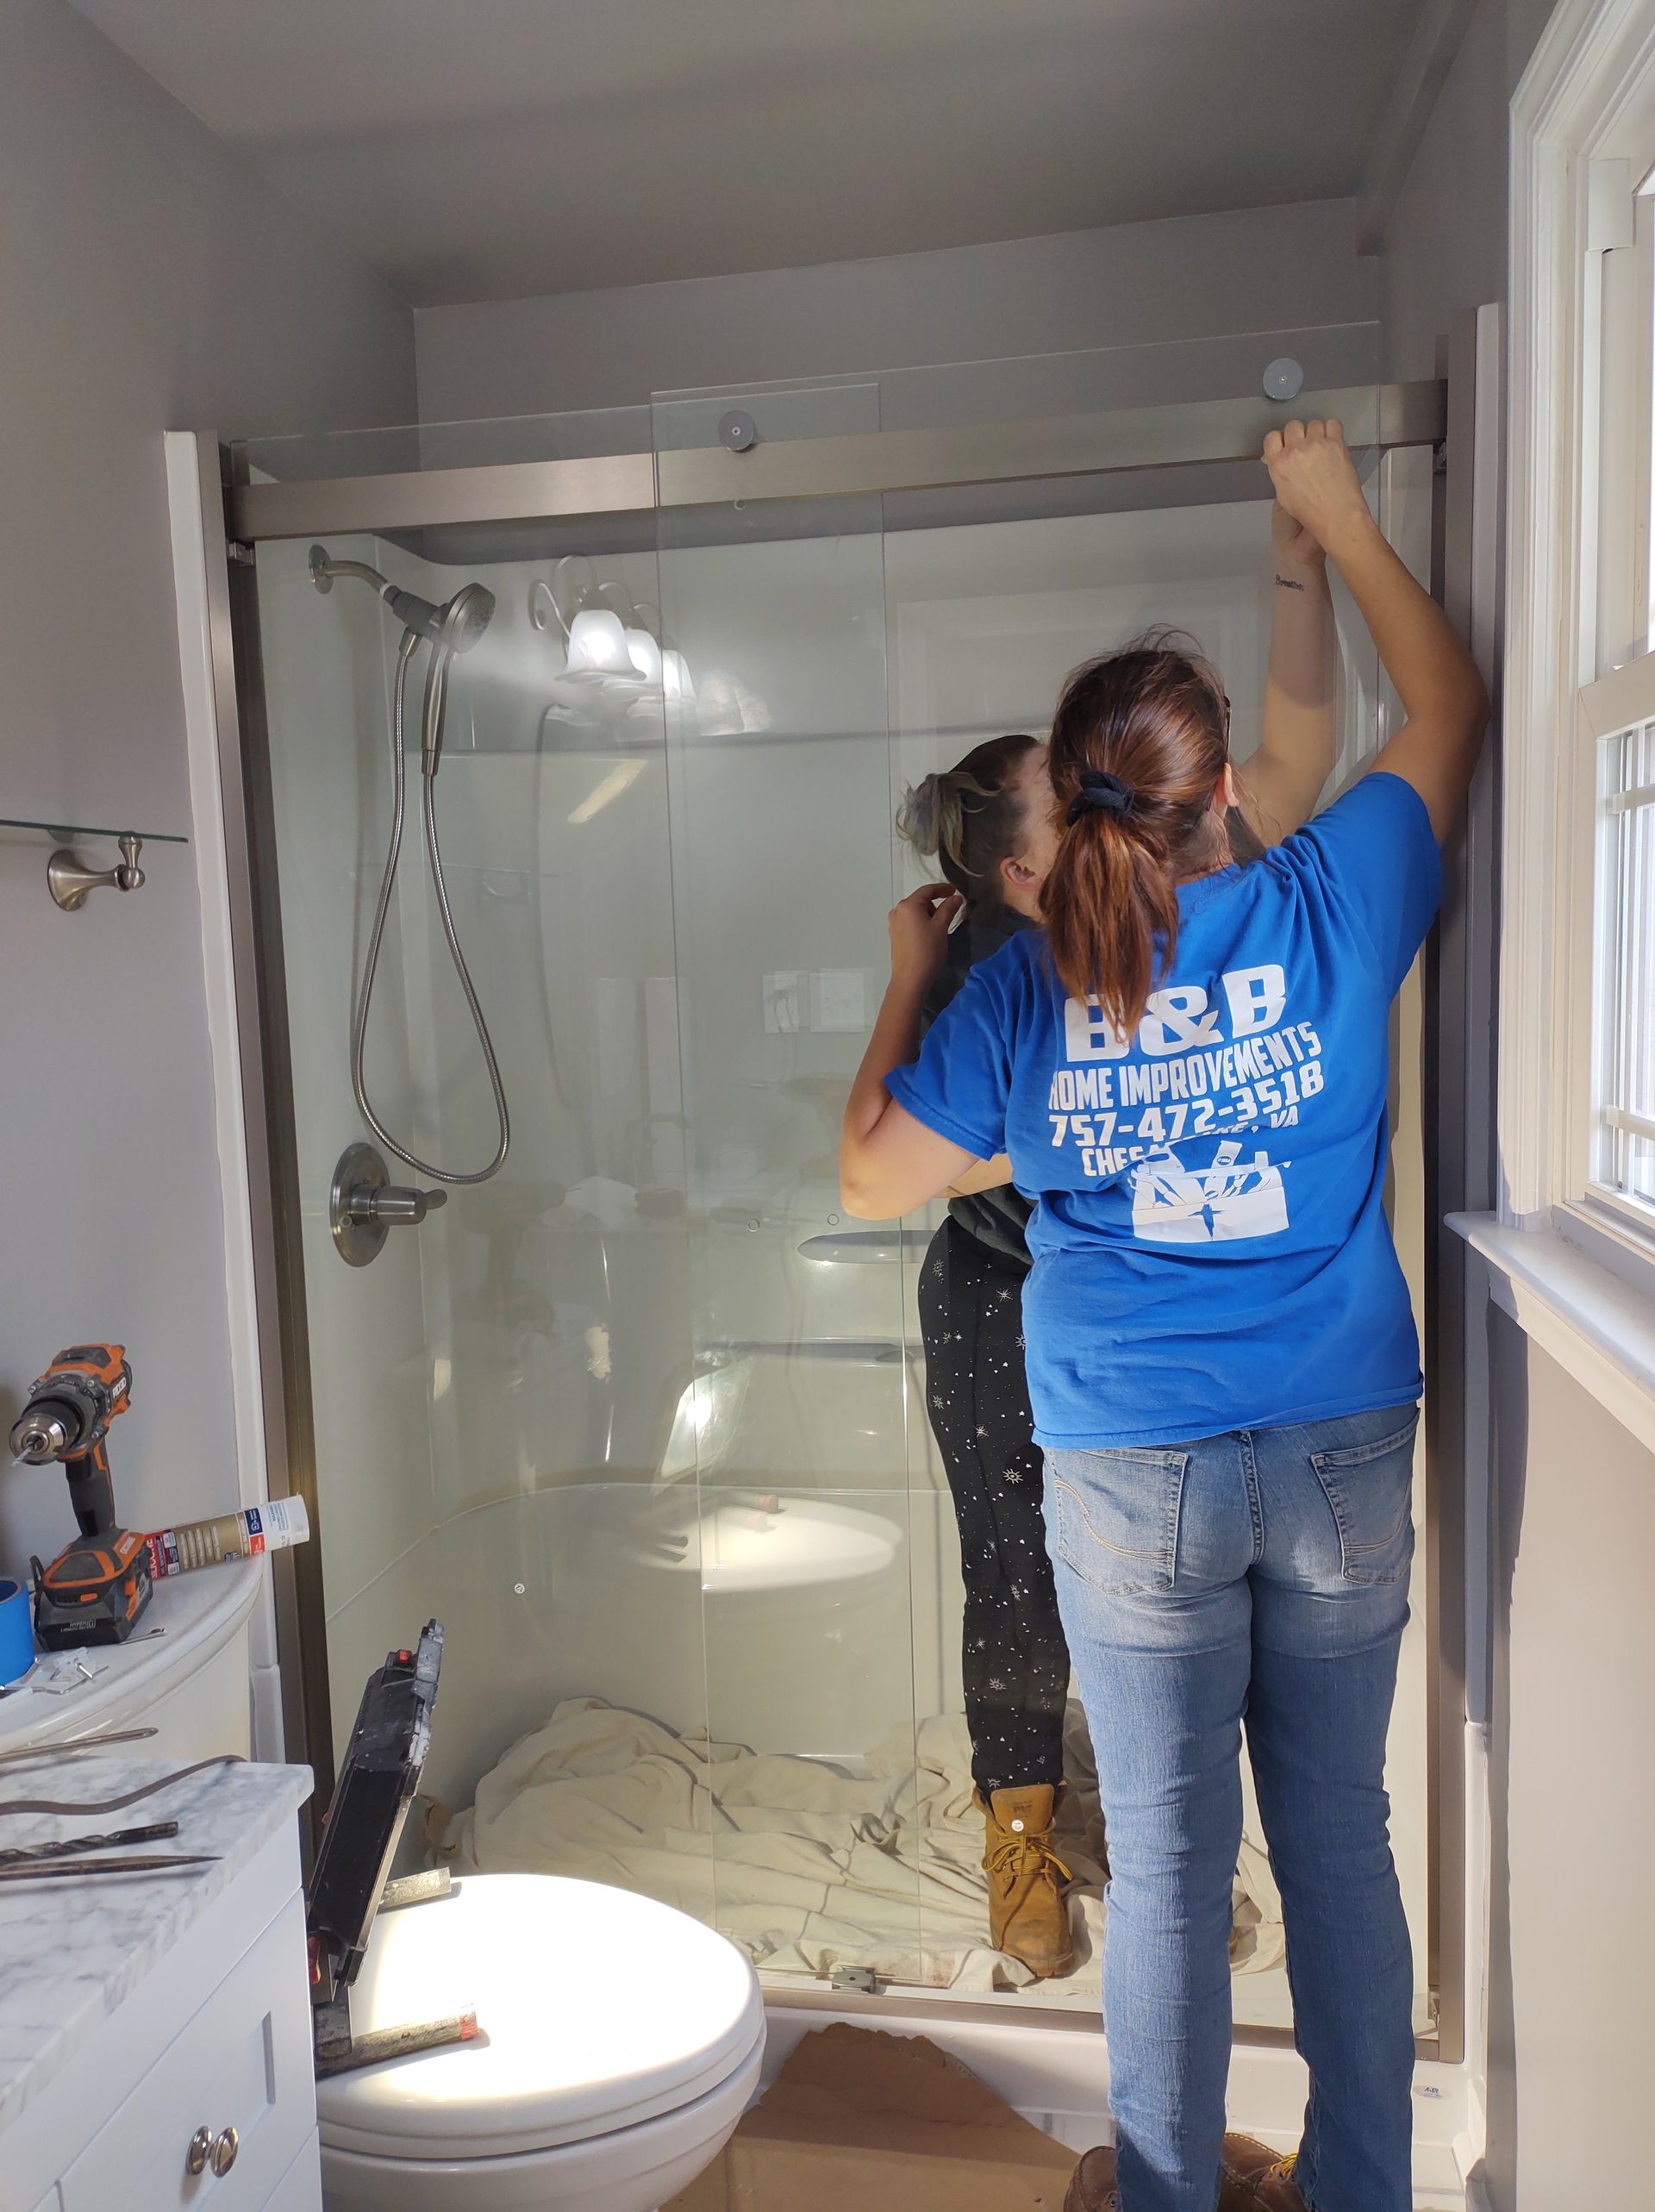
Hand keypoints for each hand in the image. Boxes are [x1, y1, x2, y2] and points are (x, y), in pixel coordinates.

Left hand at [888, 881, 962, 990]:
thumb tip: (956, 897)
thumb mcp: (941, 927)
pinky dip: (921, 923)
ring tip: (938, 931)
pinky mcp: (894, 934)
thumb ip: (948, 908)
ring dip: (928, 915)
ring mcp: (893, 923)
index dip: (942, 888)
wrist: (911, 978)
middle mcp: (897, 911)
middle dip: (935, 905)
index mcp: (908, 905)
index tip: (955, 890)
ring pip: (915, 911)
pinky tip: (928, 936)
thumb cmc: (927, 950)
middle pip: (920, 900)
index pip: (927, 890)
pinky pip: (910, 921)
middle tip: (947, 918)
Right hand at [1262, 420, 1371, 559]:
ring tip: (1322, 446)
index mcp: (1279, 464)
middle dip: (1298, 434)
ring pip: (1313, 423)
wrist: (1336, 515)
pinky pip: (1332, 424)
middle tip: (1305, 446)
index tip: (1286, 444)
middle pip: (1293, 425)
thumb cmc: (1310, 511)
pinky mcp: (1336, 443)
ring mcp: (1317, 445)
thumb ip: (1278, 471)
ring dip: (1316, 432)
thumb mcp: (1283, 494)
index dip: (1280, 439)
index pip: (1272, 437)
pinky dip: (1332, 429)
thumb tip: (1276, 457)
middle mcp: (1296, 451)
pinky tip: (1332, 441)